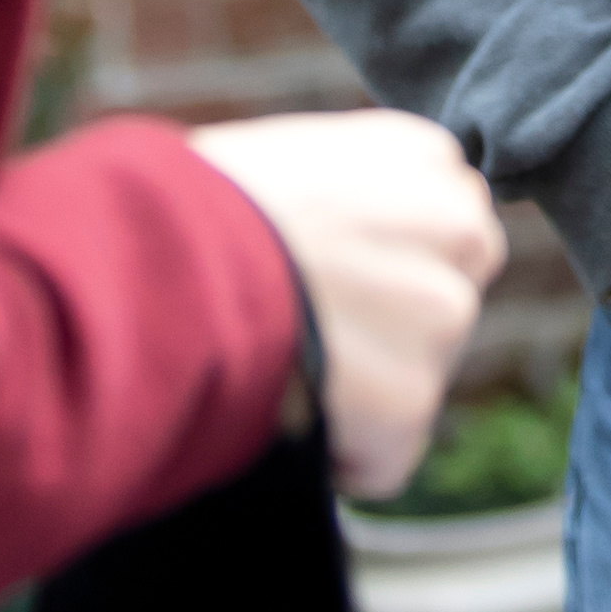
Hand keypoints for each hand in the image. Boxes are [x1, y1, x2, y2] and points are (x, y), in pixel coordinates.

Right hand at [185, 108, 506, 498]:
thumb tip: (355, 240)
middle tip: (309, 326)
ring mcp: (442, 316)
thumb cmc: (188, 208)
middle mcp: (455, 228)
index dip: (385, 262)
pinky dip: (344, 454)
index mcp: (422, 157)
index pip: (445, 224)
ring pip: (416, 379)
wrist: (156, 268)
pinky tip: (285, 410)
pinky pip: (388, 454)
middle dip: (393, 328)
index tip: (328, 274)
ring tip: (280, 360)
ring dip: (361, 392)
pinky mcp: (412, 398)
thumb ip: (349, 193)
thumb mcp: (286, 159)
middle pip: (446, 299)